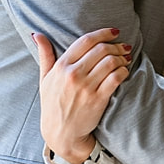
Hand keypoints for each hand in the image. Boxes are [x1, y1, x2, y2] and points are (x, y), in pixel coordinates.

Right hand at [36, 28, 130, 163]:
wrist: (60, 132)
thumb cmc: (52, 104)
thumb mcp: (44, 78)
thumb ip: (44, 55)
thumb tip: (37, 34)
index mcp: (61, 66)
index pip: (86, 41)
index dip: (103, 33)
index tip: (114, 32)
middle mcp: (73, 74)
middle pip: (101, 49)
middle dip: (115, 45)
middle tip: (122, 46)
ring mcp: (86, 87)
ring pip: (110, 62)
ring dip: (121, 57)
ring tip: (125, 57)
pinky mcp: (98, 99)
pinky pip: (115, 78)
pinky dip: (123, 71)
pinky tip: (124, 71)